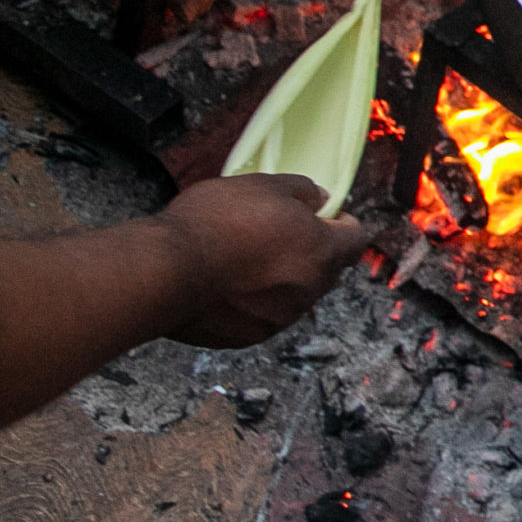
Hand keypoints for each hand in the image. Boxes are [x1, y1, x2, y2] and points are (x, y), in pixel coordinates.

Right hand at [154, 174, 371, 348]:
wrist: (164, 271)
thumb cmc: (213, 225)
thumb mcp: (263, 185)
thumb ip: (302, 191)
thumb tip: (319, 198)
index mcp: (321, 252)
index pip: (358, 238)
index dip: (343, 222)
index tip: (326, 215)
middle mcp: (308, 291)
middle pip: (328, 268)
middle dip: (311, 250)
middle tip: (275, 232)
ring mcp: (280, 318)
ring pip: (296, 293)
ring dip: (281, 277)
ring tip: (243, 257)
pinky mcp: (251, 336)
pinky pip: (264, 314)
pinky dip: (254, 300)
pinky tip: (227, 283)